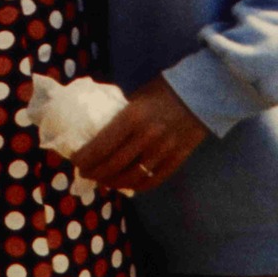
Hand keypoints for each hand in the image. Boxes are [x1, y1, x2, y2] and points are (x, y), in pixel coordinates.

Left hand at [68, 75, 208, 193]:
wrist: (201, 93)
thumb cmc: (163, 90)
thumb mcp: (136, 97)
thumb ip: (121, 115)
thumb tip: (99, 129)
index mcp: (132, 117)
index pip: (102, 146)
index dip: (86, 158)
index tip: (76, 161)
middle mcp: (147, 136)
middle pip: (114, 165)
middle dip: (95, 173)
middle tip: (86, 174)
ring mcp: (163, 150)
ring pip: (132, 177)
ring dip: (113, 182)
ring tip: (103, 181)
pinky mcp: (177, 159)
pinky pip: (153, 179)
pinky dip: (137, 186)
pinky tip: (127, 185)